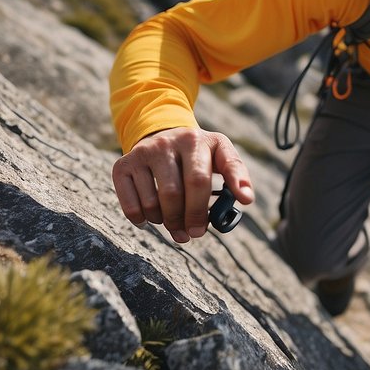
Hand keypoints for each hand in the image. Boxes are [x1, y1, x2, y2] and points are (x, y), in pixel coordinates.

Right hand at [111, 127, 253, 243]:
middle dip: (188, 219)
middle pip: (178, 192)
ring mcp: (143, 153)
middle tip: (193, 234)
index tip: (219, 219)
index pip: (204, 176)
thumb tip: (247, 199)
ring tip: (174, 223)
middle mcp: (167, 143)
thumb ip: (236, 174)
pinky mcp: (122, 165)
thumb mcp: (220, 154)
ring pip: (154, 202)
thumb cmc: (198, 154)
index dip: (211, 201)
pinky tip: (152, 219)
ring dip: (166, 222)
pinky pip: (131, 205)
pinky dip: (142, 220)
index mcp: (196, 140)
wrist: (162, 136)